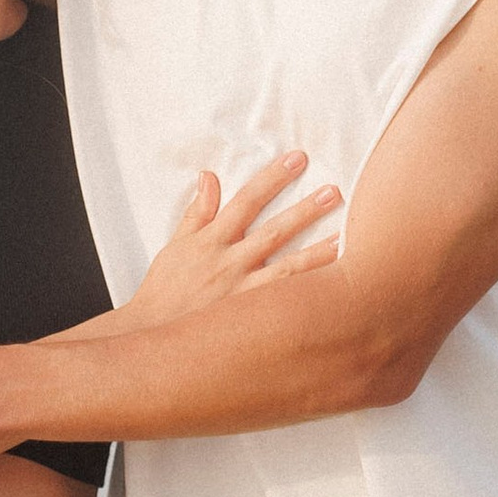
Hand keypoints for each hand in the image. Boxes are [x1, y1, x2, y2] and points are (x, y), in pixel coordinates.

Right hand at [128, 151, 345, 325]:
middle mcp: (230, 263)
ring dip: (316, 251)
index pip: (247, 200)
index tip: (297, 159)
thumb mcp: (175, 247)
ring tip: (345, 235)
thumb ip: (197, 213)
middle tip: (334, 191)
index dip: (273, 177)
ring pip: (286, 269)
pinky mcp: (249, 319)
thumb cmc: (163, 292)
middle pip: (274, 231)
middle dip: (305, 210)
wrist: (152, 337)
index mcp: (212, 241)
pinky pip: (285, 304)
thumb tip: (209, 177)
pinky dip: (307, 292)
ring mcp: (242, 293)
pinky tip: (333, 284)